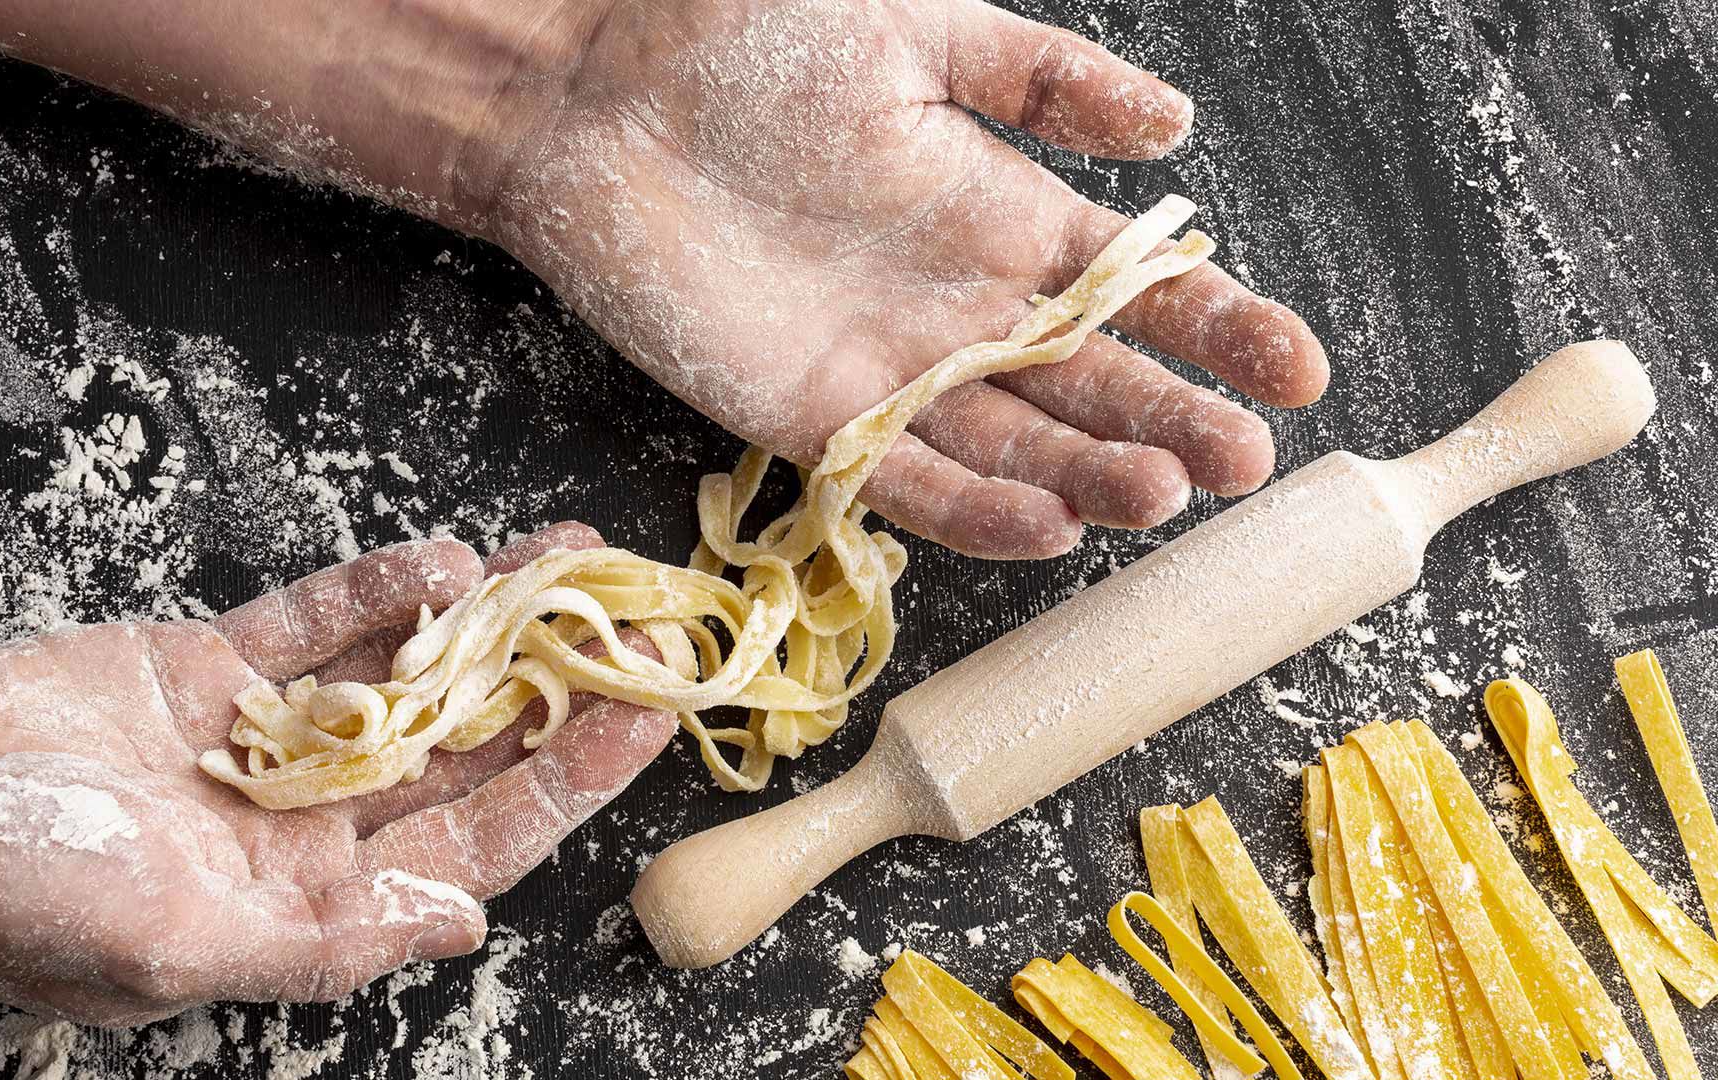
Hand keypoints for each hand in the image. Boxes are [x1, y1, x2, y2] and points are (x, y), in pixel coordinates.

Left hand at [0, 0, 1326, 559]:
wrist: (600, 90)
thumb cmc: (751, 45)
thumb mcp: (922, 36)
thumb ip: (1046, 80)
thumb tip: (1177, 127)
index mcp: (1004, 216)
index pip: (1141, 290)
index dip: (1223, 330)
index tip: (1302, 371)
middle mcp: (962, 308)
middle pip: (1092, 384)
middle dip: (1175, 419)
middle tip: (1246, 457)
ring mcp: (892, 371)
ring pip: (1016, 444)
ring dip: (1090, 474)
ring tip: (1162, 492)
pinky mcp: (810, 417)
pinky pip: (907, 479)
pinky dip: (976, 508)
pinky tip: (1047, 525)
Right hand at [0, 523, 674, 1025]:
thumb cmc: (8, 898)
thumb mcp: (174, 946)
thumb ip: (323, 943)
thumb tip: (460, 935)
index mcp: (307, 899)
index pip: (474, 839)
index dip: (566, 780)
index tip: (647, 716)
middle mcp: (303, 820)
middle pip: (462, 749)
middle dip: (551, 686)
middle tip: (639, 621)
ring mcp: (261, 738)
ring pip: (405, 676)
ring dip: (486, 623)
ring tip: (571, 563)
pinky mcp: (206, 667)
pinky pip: (313, 625)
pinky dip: (375, 592)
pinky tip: (446, 560)